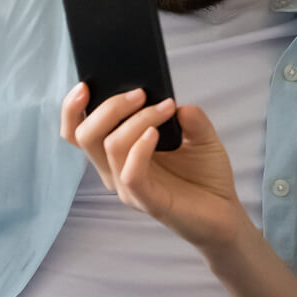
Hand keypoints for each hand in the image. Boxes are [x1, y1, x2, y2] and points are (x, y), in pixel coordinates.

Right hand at [60, 84, 249, 249]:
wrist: (224, 212)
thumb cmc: (204, 174)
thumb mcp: (200, 135)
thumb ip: (190, 117)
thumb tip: (172, 99)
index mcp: (117, 153)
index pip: (77, 132)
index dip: (71, 109)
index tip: (85, 84)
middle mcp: (115, 170)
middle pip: (85, 135)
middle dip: (109, 106)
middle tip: (140, 93)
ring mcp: (129, 188)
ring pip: (110, 147)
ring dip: (136, 119)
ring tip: (165, 107)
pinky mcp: (148, 201)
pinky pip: (130, 173)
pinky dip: (140, 147)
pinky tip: (156, 133)